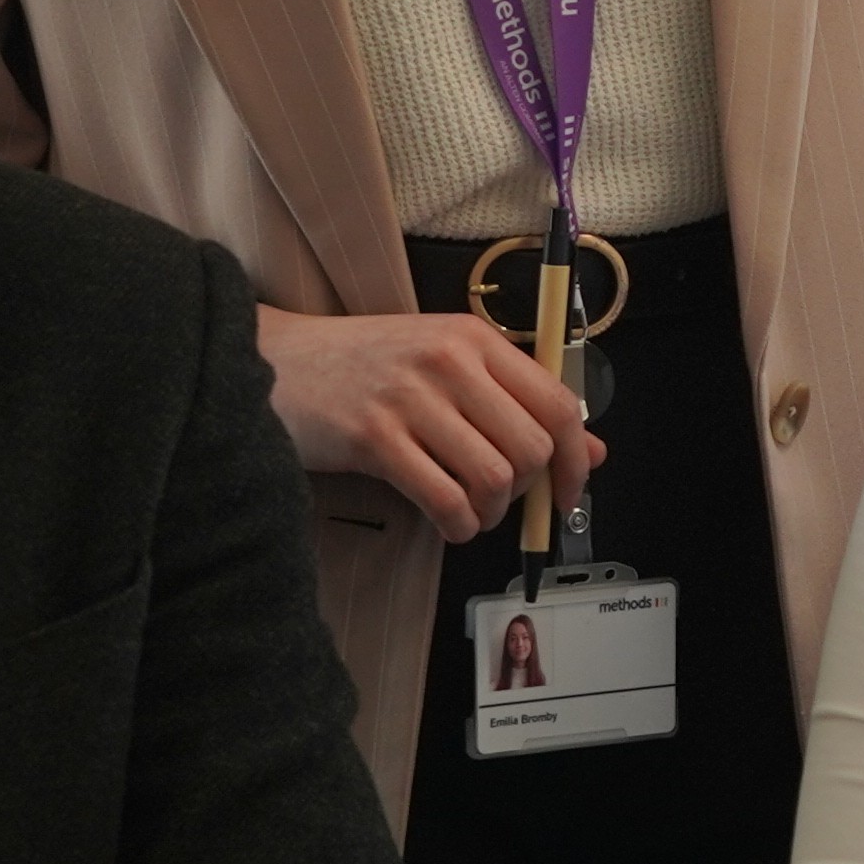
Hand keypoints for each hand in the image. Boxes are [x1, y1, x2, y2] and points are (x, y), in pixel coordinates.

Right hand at [257, 304, 601, 535]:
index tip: (566, 492)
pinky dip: (458, 526)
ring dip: (490, 513)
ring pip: (494, 478)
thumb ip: (514, 401)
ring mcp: (410, 398)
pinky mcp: (374, 438)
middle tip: (501, 500)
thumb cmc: (360, 365)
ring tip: (470, 511)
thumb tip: (589, 449)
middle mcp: (448, 361)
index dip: (574, 459)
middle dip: (527, 492)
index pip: (558, 402)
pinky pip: (445, 500)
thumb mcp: (442, 364)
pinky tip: (448, 522)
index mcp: (472, 337)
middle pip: (531, 447)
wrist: (274, 360)